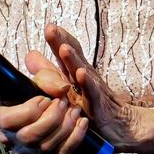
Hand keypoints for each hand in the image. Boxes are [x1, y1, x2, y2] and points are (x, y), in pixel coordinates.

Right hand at [0, 72, 87, 153]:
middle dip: (52, 118)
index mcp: (0, 118)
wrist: (42, 111)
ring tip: (75, 110)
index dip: (30, 109)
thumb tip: (63, 89)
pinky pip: (61, 153)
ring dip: (65, 126)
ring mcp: (28, 152)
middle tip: (63, 103)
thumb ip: (48, 79)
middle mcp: (11, 139)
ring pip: (46, 146)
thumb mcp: (38, 78)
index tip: (44, 99)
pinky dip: (75, 137)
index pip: (8, 121)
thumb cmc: (35, 93)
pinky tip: (82, 122)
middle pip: (30, 136)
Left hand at [42, 23, 153, 152]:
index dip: (58, 39)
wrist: (124, 127)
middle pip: (73, 56)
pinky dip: (88, 83)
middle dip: (61, 42)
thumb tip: (30, 56)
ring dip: (73, 60)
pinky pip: (93, 94)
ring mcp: (93, 90)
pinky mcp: (99, 106)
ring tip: (64, 48)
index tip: (49, 27)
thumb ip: (49, 72)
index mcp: (76, 73)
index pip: (68, 51)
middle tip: (51, 29)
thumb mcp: (68, 89)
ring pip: (82, 72)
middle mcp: (86, 77)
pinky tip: (82, 74)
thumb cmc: (94, 106)